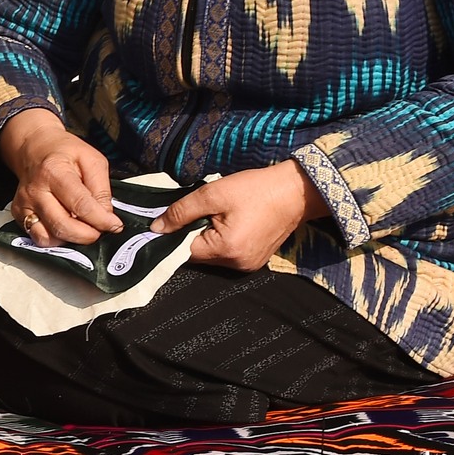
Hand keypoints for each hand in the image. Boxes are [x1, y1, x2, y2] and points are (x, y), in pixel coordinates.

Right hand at [0, 109, 120, 244]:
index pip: (81, 205)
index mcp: (54, 171)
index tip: (114, 225)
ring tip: (82, 227)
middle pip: (62, 226)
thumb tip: (106, 217)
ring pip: (49, 237)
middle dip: (87, 234)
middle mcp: (36, 190)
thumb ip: (101, 189)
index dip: (101, 220)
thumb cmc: (63, 152)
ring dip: (71, 239)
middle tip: (99, 230)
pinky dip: (56, 239)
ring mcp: (24, 203)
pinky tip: (65, 227)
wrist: (34, 148)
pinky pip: (38, 238)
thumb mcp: (92, 160)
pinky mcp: (18, 214)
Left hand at [150, 161, 328, 270]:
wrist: (297, 191)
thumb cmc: (256, 189)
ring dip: (206, 237)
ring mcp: (248, 265)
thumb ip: (181, 211)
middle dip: (191, 234)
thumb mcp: (213, 193)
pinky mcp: (255, 260)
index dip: (173, 235)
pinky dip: (221, 241)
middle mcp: (237, 265)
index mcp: (226, 250)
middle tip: (198, 211)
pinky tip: (230, 222)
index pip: (183, 251)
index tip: (170, 219)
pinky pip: (227, 254)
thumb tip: (156, 228)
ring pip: (211, 255)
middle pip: (197, 255)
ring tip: (218, 215)